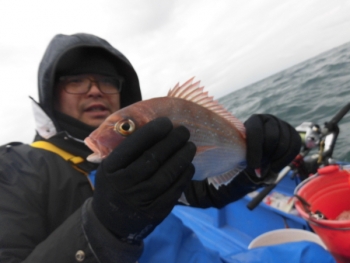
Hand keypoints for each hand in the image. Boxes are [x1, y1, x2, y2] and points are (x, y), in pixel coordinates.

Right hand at [92, 117, 195, 242]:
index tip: (166, 122)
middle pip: (154, 158)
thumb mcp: (109, 168)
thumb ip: (125, 151)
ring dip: (182, 157)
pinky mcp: (156, 211)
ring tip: (190, 146)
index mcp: (110, 169)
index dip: (153, 131)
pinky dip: (184, 175)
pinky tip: (188, 165)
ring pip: (168, 174)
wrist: (110, 223)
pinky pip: (175, 190)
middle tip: (184, 131)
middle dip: (172, 141)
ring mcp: (141, 199)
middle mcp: (125, 184)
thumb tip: (151, 128)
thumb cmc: (113, 187)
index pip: (134, 145)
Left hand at [244, 114, 300, 183]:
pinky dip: (286, 161)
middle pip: (272, 138)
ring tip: (267, 166)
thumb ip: (250, 158)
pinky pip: (295, 148)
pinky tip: (276, 166)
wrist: (259, 150)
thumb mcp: (244, 153)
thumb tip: (260, 173)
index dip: (255, 150)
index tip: (254, 166)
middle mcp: (269, 119)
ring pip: (284, 145)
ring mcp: (283, 124)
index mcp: (254, 120)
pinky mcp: (294, 133)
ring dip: (275, 160)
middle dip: (266, 156)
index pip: (256, 132)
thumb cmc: (248, 151)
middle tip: (261, 166)